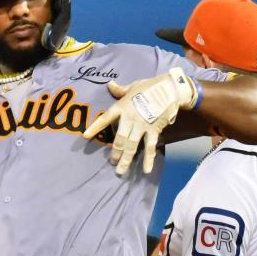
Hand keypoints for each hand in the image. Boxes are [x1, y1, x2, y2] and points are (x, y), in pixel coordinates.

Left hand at [83, 68, 198, 174]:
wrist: (170, 89)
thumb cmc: (150, 86)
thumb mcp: (133, 86)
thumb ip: (120, 90)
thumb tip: (110, 84)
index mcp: (122, 107)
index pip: (105, 118)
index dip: (95, 127)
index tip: (85, 136)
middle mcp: (130, 118)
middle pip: (119, 139)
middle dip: (115, 152)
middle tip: (112, 162)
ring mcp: (142, 126)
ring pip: (131, 146)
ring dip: (126, 159)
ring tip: (120, 170)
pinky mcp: (154, 130)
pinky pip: (150, 147)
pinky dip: (148, 159)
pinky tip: (146, 170)